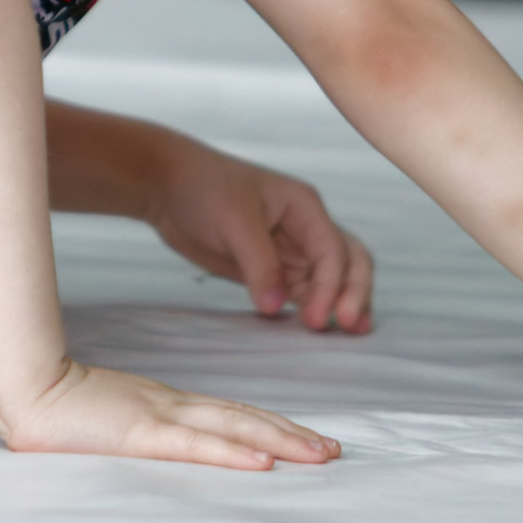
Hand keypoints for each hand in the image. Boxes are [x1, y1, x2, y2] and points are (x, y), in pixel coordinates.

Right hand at [0, 360, 340, 470]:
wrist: (22, 385)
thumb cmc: (57, 406)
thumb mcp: (109, 417)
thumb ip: (137, 426)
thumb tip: (157, 439)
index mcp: (166, 403)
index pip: (233, 414)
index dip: (275, 426)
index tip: (310, 439)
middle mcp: (173, 406)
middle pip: (246, 419)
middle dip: (294, 436)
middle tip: (335, 451)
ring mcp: (158, 418)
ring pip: (233, 429)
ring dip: (281, 443)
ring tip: (319, 455)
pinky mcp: (140, 435)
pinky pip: (195, 446)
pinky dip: (232, 453)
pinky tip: (262, 463)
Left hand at [147, 147, 373, 332]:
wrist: (167, 188)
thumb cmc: (203, 189)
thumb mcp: (233, 221)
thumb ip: (258, 264)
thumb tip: (276, 307)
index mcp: (304, 206)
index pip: (333, 250)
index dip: (331, 286)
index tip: (316, 318)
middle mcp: (306, 228)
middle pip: (348, 262)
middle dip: (354, 292)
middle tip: (350, 327)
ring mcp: (291, 250)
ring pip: (330, 280)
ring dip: (340, 304)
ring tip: (350, 334)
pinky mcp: (273, 269)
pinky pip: (303, 291)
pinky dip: (314, 307)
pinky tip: (319, 329)